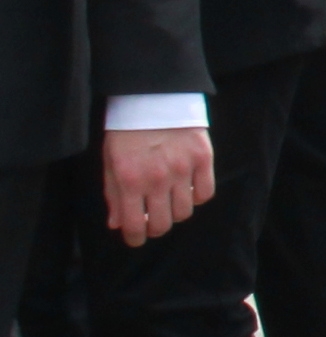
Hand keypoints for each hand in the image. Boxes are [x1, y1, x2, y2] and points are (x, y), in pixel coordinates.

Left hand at [100, 124, 209, 244]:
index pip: (135, 225)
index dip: (135, 238)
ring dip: (175, 212)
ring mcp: (182, 170)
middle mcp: (157, 179)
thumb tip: (117, 224)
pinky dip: (196, 197)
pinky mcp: (203, 159)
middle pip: (163, 223)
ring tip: (169, 202)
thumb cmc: (127, 132)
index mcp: (129, 180)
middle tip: (152, 222)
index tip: (135, 239)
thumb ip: (113, 195)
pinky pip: (204, 193)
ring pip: (184, 212)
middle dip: (155, 228)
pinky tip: (187, 189)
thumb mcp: (111, 162)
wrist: (153, 97)